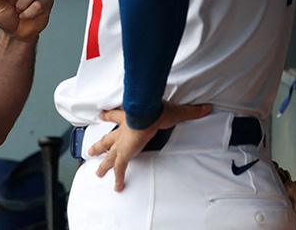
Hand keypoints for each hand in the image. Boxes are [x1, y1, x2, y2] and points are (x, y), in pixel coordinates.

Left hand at [90, 101, 212, 191]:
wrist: (147, 113)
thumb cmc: (157, 109)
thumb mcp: (176, 111)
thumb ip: (191, 111)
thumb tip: (205, 108)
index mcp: (130, 117)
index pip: (116, 115)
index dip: (108, 115)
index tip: (101, 114)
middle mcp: (123, 130)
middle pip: (108, 138)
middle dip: (100, 144)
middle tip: (91, 149)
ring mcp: (122, 143)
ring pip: (108, 154)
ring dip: (103, 163)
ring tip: (97, 172)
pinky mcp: (124, 153)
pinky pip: (119, 168)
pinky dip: (117, 178)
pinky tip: (116, 186)